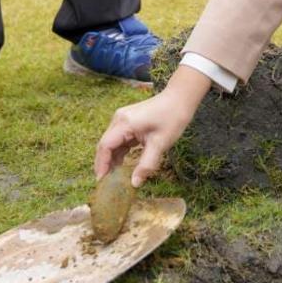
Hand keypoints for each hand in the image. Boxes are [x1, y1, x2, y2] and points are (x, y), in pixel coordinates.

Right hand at [94, 66, 209, 185]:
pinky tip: (121, 164)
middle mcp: (119, 119)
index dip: (101, 164)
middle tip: (105, 182)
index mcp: (124, 123)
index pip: (105, 146)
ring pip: (112, 142)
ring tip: (113, 177)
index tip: (101, 181)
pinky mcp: (129, 121)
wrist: (180, 99)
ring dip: (112, 158)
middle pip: (105, 144)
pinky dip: (120, 151)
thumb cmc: (172, 118)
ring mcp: (123, 119)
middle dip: (104, 163)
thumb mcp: (160, 144)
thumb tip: (134, 184)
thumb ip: (146, 165)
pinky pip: (120, 139)